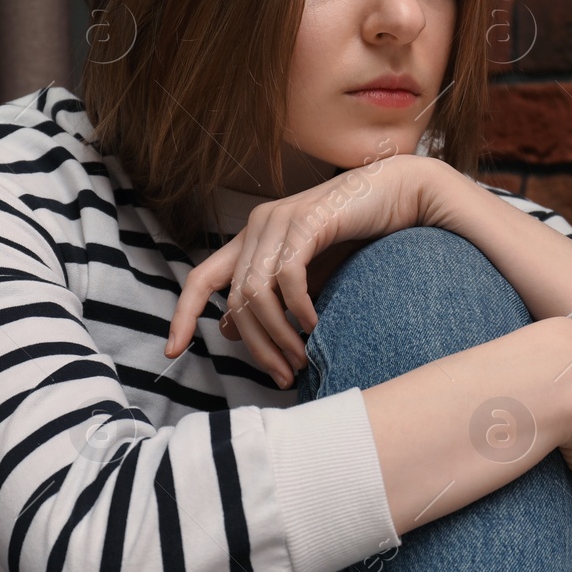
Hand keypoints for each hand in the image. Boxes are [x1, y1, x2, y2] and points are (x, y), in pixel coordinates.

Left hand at [163, 154, 436, 386]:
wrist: (399, 194)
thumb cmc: (357, 236)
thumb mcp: (306, 275)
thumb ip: (270, 298)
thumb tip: (228, 327)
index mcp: (251, 239)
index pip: (200, 278)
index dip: (182, 314)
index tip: (172, 351)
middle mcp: (257, 225)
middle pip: (235, 299)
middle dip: (256, 347)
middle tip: (282, 376)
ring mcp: (279, 219)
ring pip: (256, 292)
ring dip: (277, 335)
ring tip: (300, 359)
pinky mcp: (306, 220)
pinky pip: (287, 276)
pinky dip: (297, 308)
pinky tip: (314, 325)